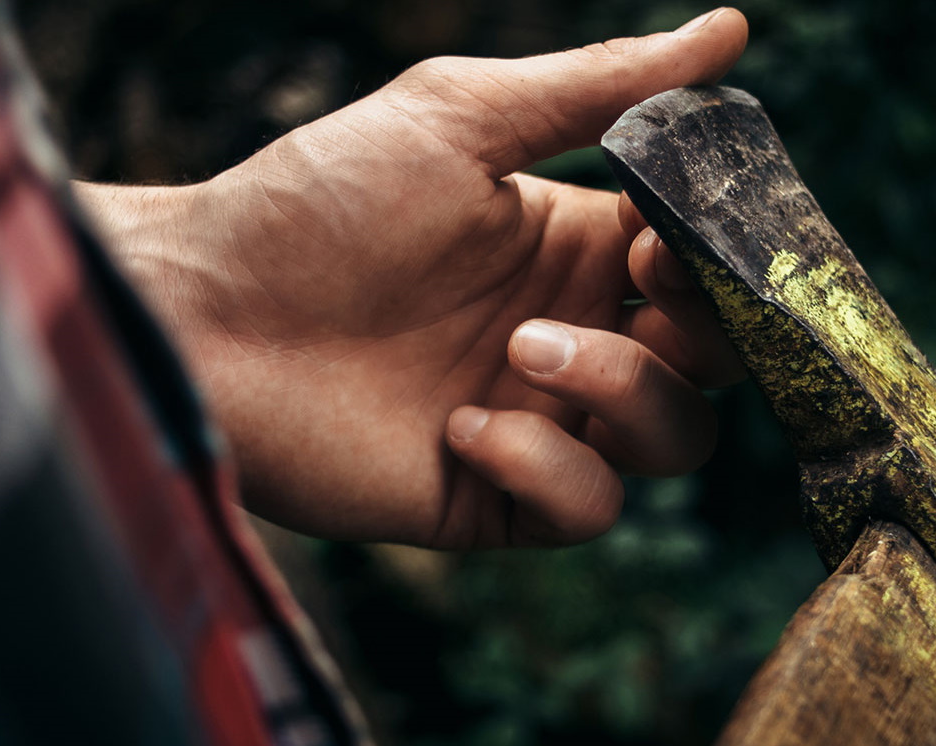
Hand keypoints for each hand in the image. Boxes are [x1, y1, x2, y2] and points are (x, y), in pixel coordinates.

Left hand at [78, 9, 748, 547]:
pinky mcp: (494, 497)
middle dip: (703, 330)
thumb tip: (734, 29)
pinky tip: (461, 425)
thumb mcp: (462, 117)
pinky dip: (549, 467)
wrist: (201, 310)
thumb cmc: (318, 201)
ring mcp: (538, 421)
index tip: (666, 230)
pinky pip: (587, 507)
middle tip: (635, 285)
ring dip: (623, 390)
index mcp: (575, 248)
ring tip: (521, 347)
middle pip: (714, 363)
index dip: (716, 258)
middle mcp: (572, 336)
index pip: (704, 268)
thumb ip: (600, 85)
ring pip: (670, 440)